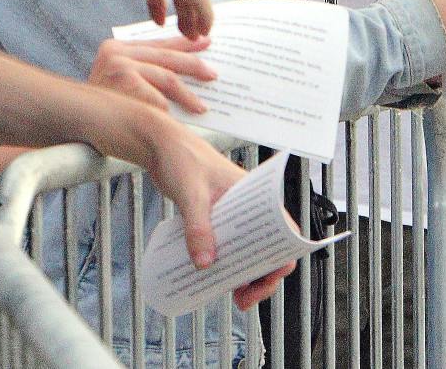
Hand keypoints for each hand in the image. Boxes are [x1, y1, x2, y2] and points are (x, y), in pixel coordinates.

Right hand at [90, 35, 214, 114]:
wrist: (70, 124)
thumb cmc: (97, 108)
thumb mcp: (118, 81)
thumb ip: (142, 70)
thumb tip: (179, 66)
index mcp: (116, 48)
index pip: (158, 45)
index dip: (183, 45)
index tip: (205, 43)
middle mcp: (116, 52)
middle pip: (166, 58)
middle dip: (193, 65)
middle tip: (213, 74)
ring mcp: (119, 65)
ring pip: (167, 77)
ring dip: (187, 95)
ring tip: (201, 106)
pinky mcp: (125, 82)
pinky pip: (156, 98)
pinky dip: (168, 110)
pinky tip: (178, 118)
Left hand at [137, 117, 292, 307]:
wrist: (161, 146)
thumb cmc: (182, 159)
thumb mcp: (191, 194)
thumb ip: (198, 227)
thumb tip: (205, 264)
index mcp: (255, 195)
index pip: (283, 228)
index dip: (283, 255)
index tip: (269, 277)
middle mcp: (248, 207)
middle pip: (268, 247)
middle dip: (263, 276)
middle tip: (245, 298)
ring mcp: (232, 215)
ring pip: (248, 251)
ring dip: (245, 275)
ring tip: (234, 297)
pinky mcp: (214, 220)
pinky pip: (227, 248)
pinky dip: (226, 266)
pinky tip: (213, 280)